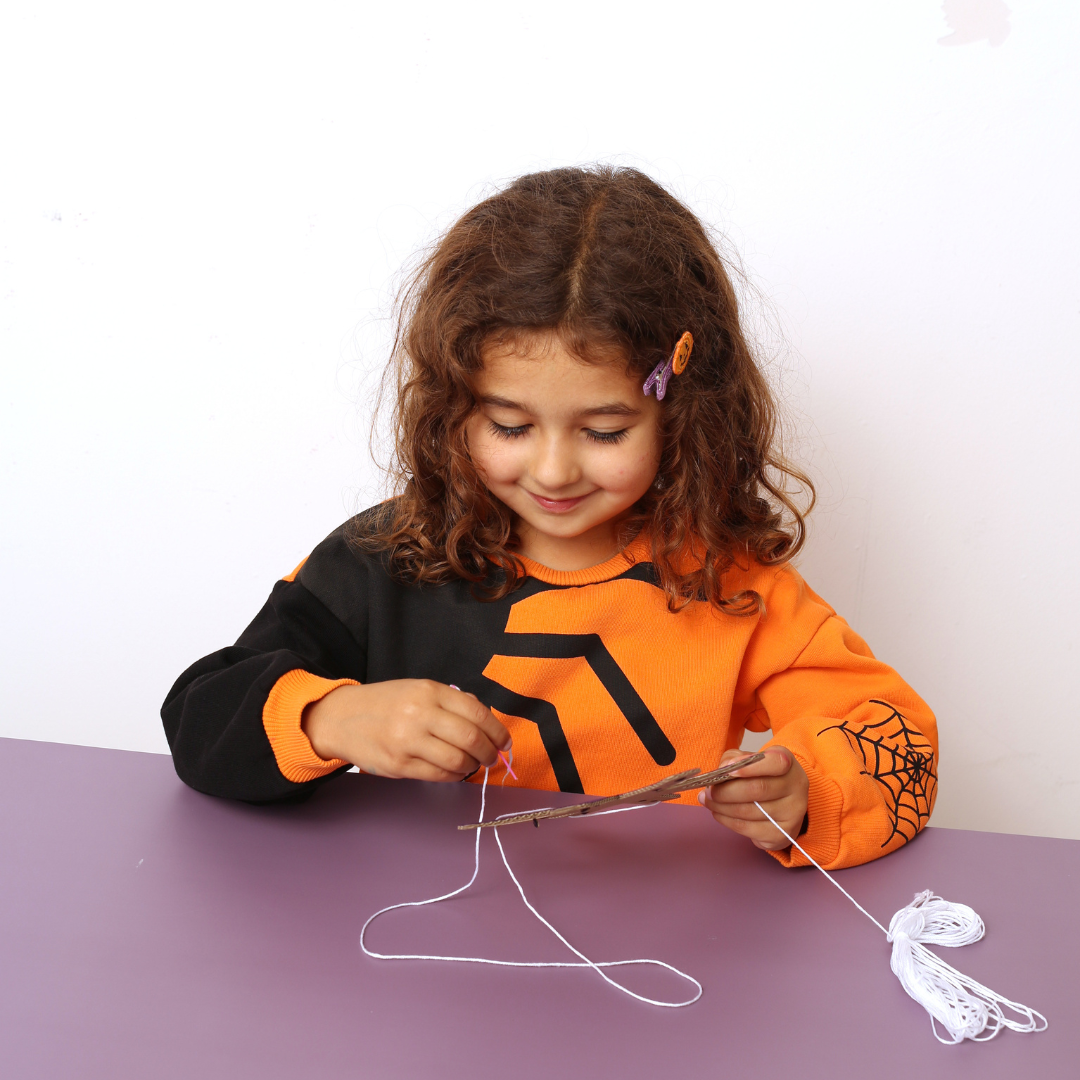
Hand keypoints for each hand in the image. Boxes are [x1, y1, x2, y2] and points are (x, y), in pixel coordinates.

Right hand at [301, 680, 510, 782]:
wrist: (342, 718)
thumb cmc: (386, 703)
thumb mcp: (419, 689)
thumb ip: (452, 702)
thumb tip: (487, 722)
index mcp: (429, 691)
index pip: (477, 712)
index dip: (497, 730)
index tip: (505, 741)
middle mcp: (420, 714)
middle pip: (471, 738)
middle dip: (490, 752)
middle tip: (493, 757)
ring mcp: (408, 741)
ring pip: (458, 760)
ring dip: (473, 766)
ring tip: (473, 764)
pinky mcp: (399, 765)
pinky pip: (439, 775)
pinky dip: (455, 776)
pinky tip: (455, 771)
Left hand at [698, 747, 808, 851]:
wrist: (782, 803)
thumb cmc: (761, 776)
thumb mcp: (750, 760)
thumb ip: (735, 760)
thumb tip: (722, 770)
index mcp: (788, 763)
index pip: (776, 762)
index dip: (749, 767)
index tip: (726, 770)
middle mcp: (796, 787)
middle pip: (758, 789)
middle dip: (726, 791)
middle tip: (708, 792)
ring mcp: (792, 812)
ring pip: (750, 811)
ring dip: (722, 808)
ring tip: (708, 802)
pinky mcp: (783, 833)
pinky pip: (749, 829)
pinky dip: (728, 821)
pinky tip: (718, 814)